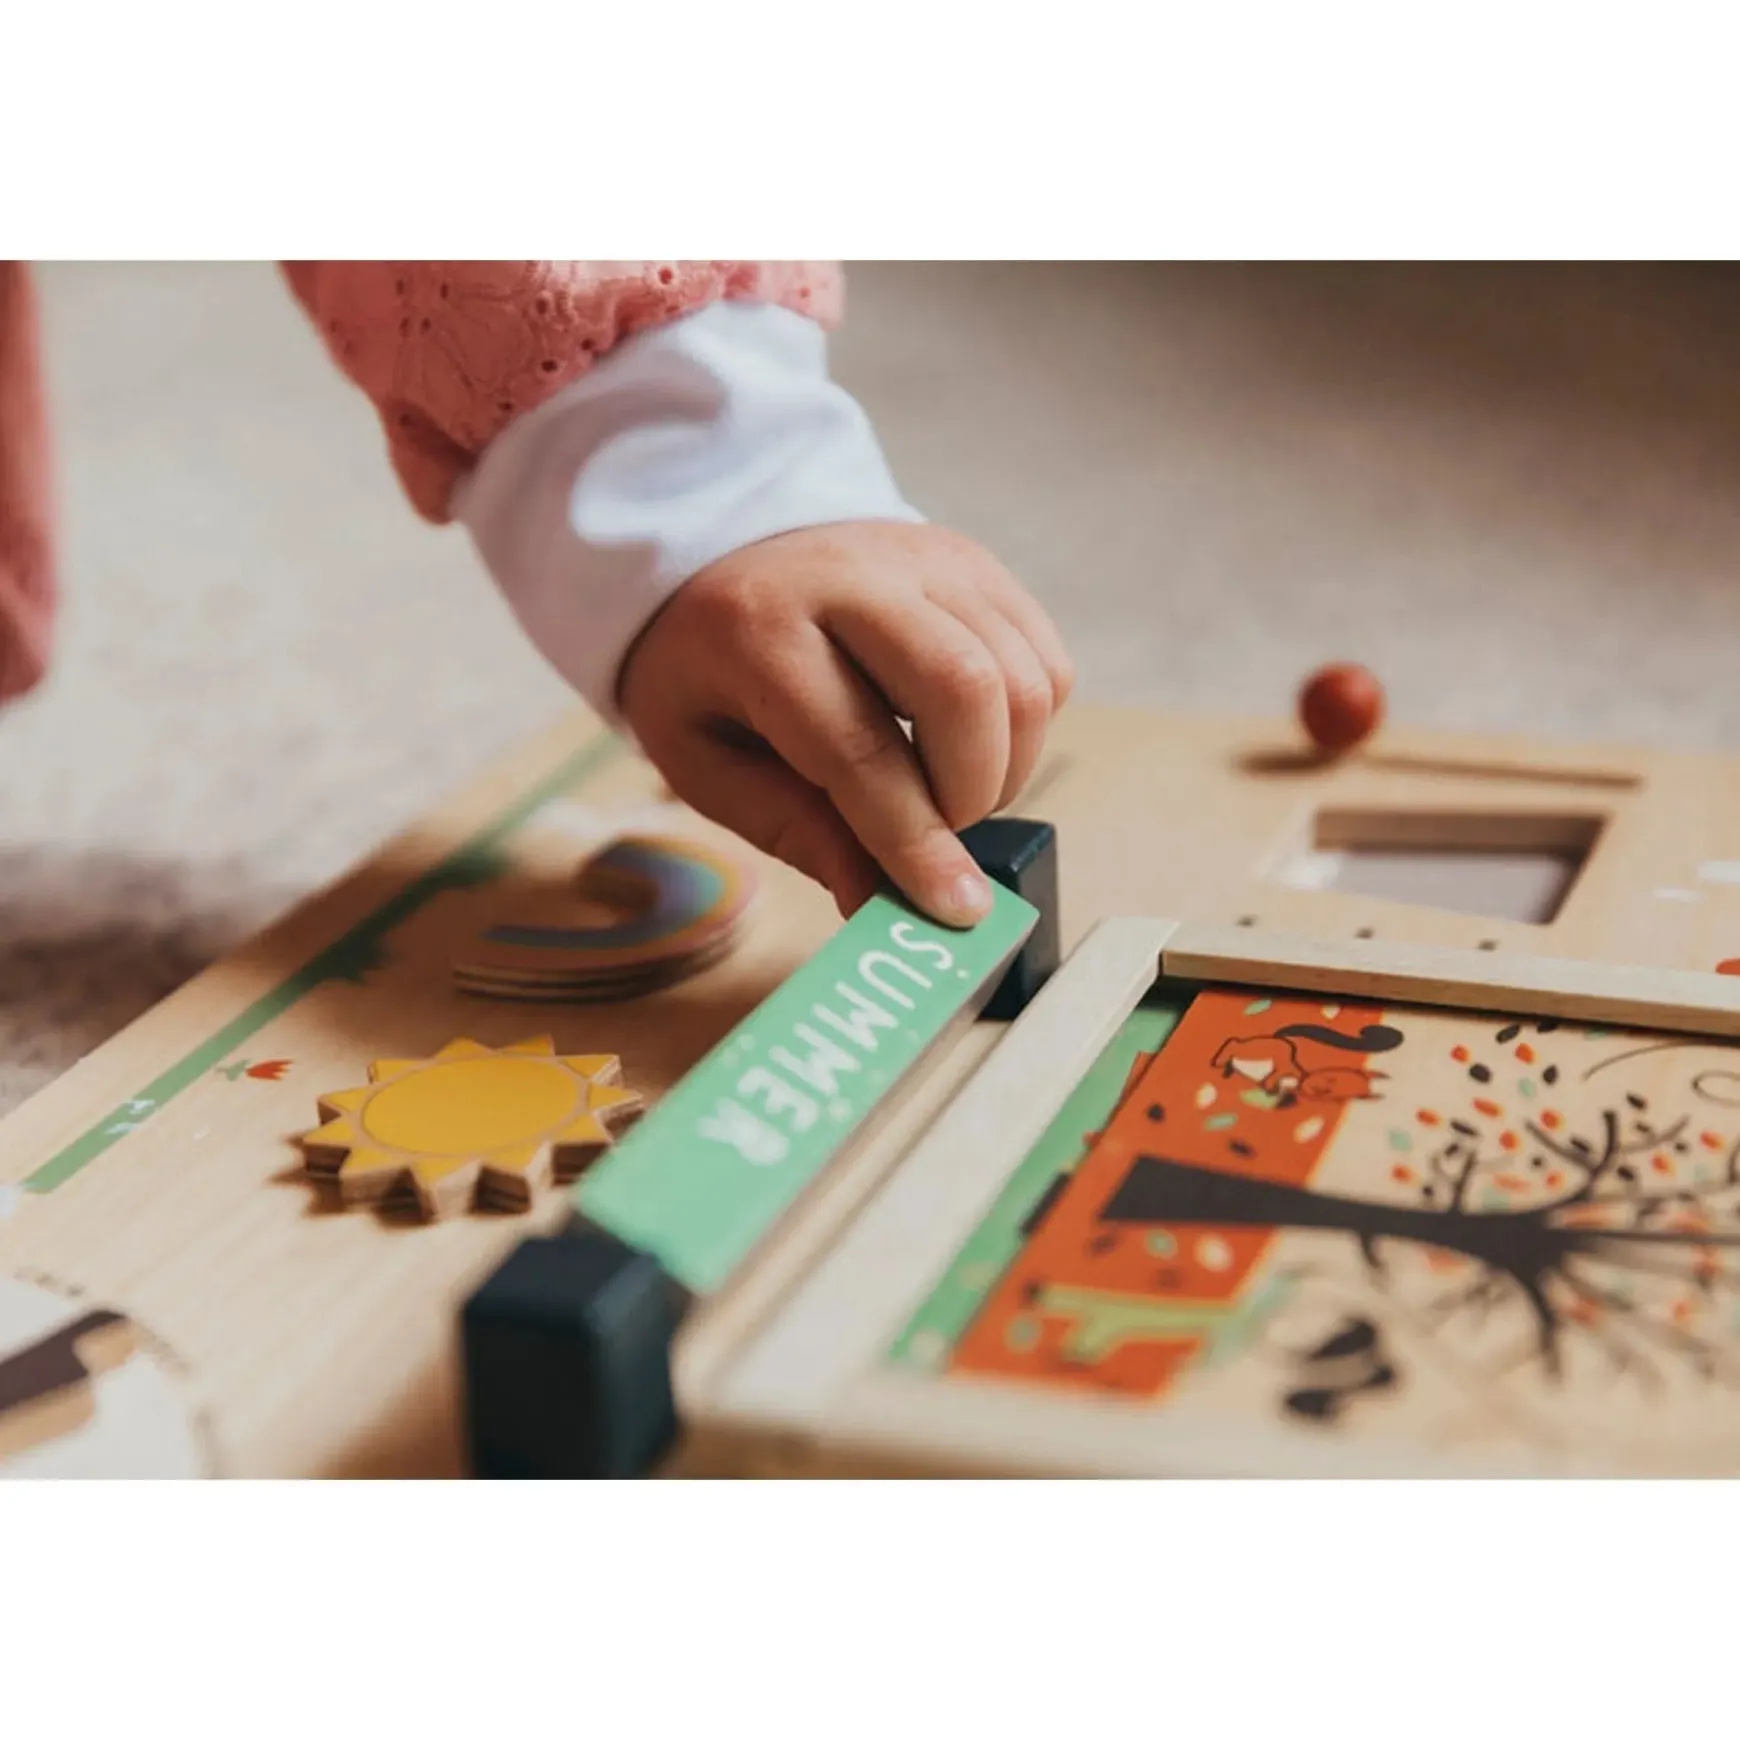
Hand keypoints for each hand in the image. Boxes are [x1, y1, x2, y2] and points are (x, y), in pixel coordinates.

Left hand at [616, 521, 1073, 924]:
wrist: (727, 557)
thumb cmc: (710, 675)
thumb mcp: (706, 762)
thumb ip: (793, 829)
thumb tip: (876, 903)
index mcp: (758, 630)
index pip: (858, 746)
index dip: (913, 839)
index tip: (952, 908)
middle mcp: (852, 576)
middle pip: (964, 690)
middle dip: (971, 794)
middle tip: (936, 835)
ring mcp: (927, 560)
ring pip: (1022, 678)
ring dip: (1007, 769)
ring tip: (949, 793)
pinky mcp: (977, 565)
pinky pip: (1045, 663)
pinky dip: (1026, 729)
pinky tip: (972, 746)